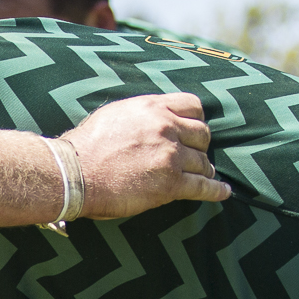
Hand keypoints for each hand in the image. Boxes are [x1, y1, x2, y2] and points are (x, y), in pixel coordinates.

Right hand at [64, 93, 231, 217]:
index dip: (195, 121)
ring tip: (199, 176)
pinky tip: (223, 193)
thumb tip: (151, 118)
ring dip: (202, 170)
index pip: (194, 106)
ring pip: (203, 162)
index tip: (191, 131)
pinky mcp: (169, 185)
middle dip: (198, 147)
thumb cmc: (86, 146)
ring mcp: (170, 157)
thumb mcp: (116, 114)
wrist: (74, 174)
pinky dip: (216, 191)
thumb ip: (141, 114)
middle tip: (191, 157)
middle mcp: (166, 128)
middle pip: (202, 135)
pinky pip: (203, 187)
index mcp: (154, 108)